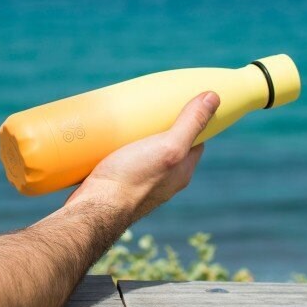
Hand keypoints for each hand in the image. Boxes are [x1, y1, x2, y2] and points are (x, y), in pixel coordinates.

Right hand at [66, 91, 219, 220]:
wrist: (93, 209)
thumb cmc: (132, 179)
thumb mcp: (168, 146)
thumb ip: (190, 124)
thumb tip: (214, 97)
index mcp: (181, 171)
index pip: (195, 140)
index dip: (192, 120)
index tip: (183, 101)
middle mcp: (165, 180)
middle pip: (170, 145)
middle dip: (163, 126)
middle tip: (152, 106)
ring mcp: (141, 183)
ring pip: (146, 153)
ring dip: (140, 136)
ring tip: (130, 117)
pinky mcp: (118, 184)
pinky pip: (125, 160)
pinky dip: (121, 147)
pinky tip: (110, 137)